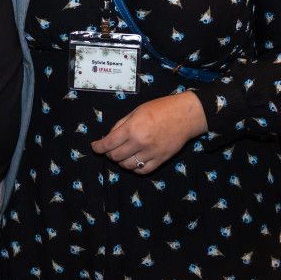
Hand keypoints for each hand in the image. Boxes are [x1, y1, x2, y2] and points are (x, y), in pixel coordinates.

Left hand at [90, 91, 206, 173]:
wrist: (185, 116)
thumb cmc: (160, 109)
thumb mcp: (136, 111)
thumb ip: (121, 124)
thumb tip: (110, 137)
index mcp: (132, 129)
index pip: (108, 144)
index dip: (98, 147)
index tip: (95, 147)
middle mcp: (140, 143)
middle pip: (115, 156)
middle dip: (109, 153)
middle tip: (110, 148)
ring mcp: (151, 153)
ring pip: (127, 166)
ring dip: (121, 161)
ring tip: (122, 154)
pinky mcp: (160, 160)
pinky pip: (142, 170)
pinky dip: (135, 168)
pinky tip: (134, 161)